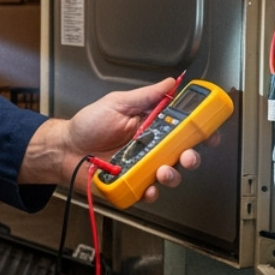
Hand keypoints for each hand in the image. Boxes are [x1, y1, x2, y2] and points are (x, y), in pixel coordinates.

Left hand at [19, 78, 203, 199]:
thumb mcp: (117, 102)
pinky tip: (149, 187)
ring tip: (163, 170)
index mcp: (151, 126)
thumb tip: (171, 82)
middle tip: (188, 155)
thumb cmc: (88, 125)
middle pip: (182, 154)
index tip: (209, 132)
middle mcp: (151, 148)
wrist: (65, 149)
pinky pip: (149, 192)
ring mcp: (142, 167)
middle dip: (192, 156)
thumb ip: (146, 96)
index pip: (182, 128)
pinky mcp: (132, 184)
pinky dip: (152, 192)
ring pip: (170, 175)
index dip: (199, 131)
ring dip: (172, 175)